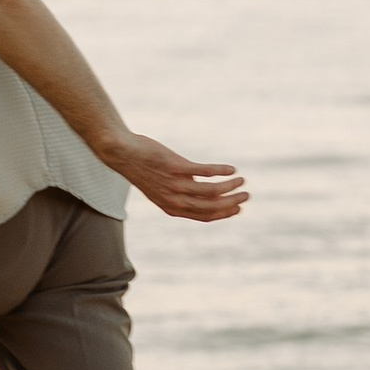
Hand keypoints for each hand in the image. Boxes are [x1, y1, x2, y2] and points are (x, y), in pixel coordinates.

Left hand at [101, 133, 247, 223]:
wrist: (123, 153)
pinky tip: (231, 169)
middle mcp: (175, 199)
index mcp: (172, 207)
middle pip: (211, 206)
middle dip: (232, 202)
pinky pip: (205, 172)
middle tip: (246, 196)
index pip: (204, 216)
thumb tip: (201, 187)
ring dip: (230, 186)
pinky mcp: (176, 167)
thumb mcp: (162, 186)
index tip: (238, 208)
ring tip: (242, 180)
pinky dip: (220, 171)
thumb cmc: (143, 168)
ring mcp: (175, 184)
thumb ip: (181, 191)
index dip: (224, 213)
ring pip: (211, 191)